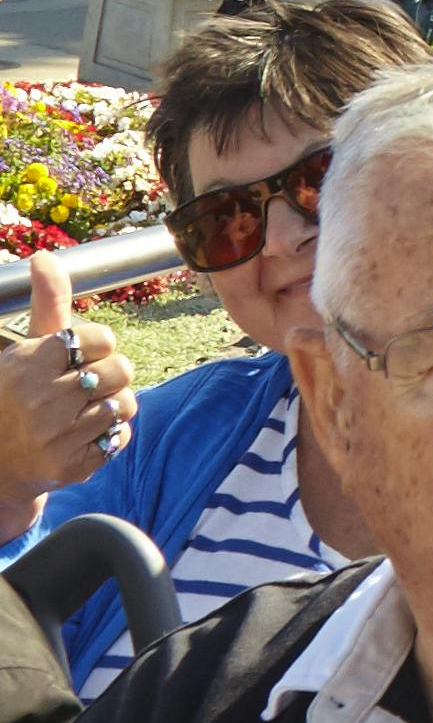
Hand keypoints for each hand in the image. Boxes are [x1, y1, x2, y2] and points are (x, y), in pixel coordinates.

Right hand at [0, 247, 134, 518]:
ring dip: (113, 403)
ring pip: (125, 404)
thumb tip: (45, 257)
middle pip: (120, 370)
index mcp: (30, 364)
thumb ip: (47, 301)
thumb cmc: (17, 393)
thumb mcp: (27, 347)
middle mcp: (43, 400)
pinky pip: (120, 437)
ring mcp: (58, 436)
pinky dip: (111, 433)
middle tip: (86, 383)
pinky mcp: (73, 465)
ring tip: (86, 407)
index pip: (101, 338)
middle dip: (110, 374)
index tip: (80, 355)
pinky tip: (85, 433)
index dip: (98, 345)